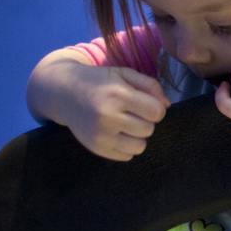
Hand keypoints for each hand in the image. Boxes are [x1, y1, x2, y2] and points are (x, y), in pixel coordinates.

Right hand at [30, 57, 167, 161]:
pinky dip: (126, 146)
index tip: (145, 104)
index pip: (156, 112)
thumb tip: (167, 106)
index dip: (155, 108)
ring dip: (137, 136)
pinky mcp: (96, 148)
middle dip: (145, 121)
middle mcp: (108, 116)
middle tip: (131, 113)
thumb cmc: (99, 82)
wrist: (63, 93)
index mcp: (117, 94)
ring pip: (140, 146)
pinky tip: (116, 133)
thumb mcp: (124, 74)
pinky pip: (126, 156)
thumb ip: (150, 85)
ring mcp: (100, 135)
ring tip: (126, 124)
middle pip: (148, 129)